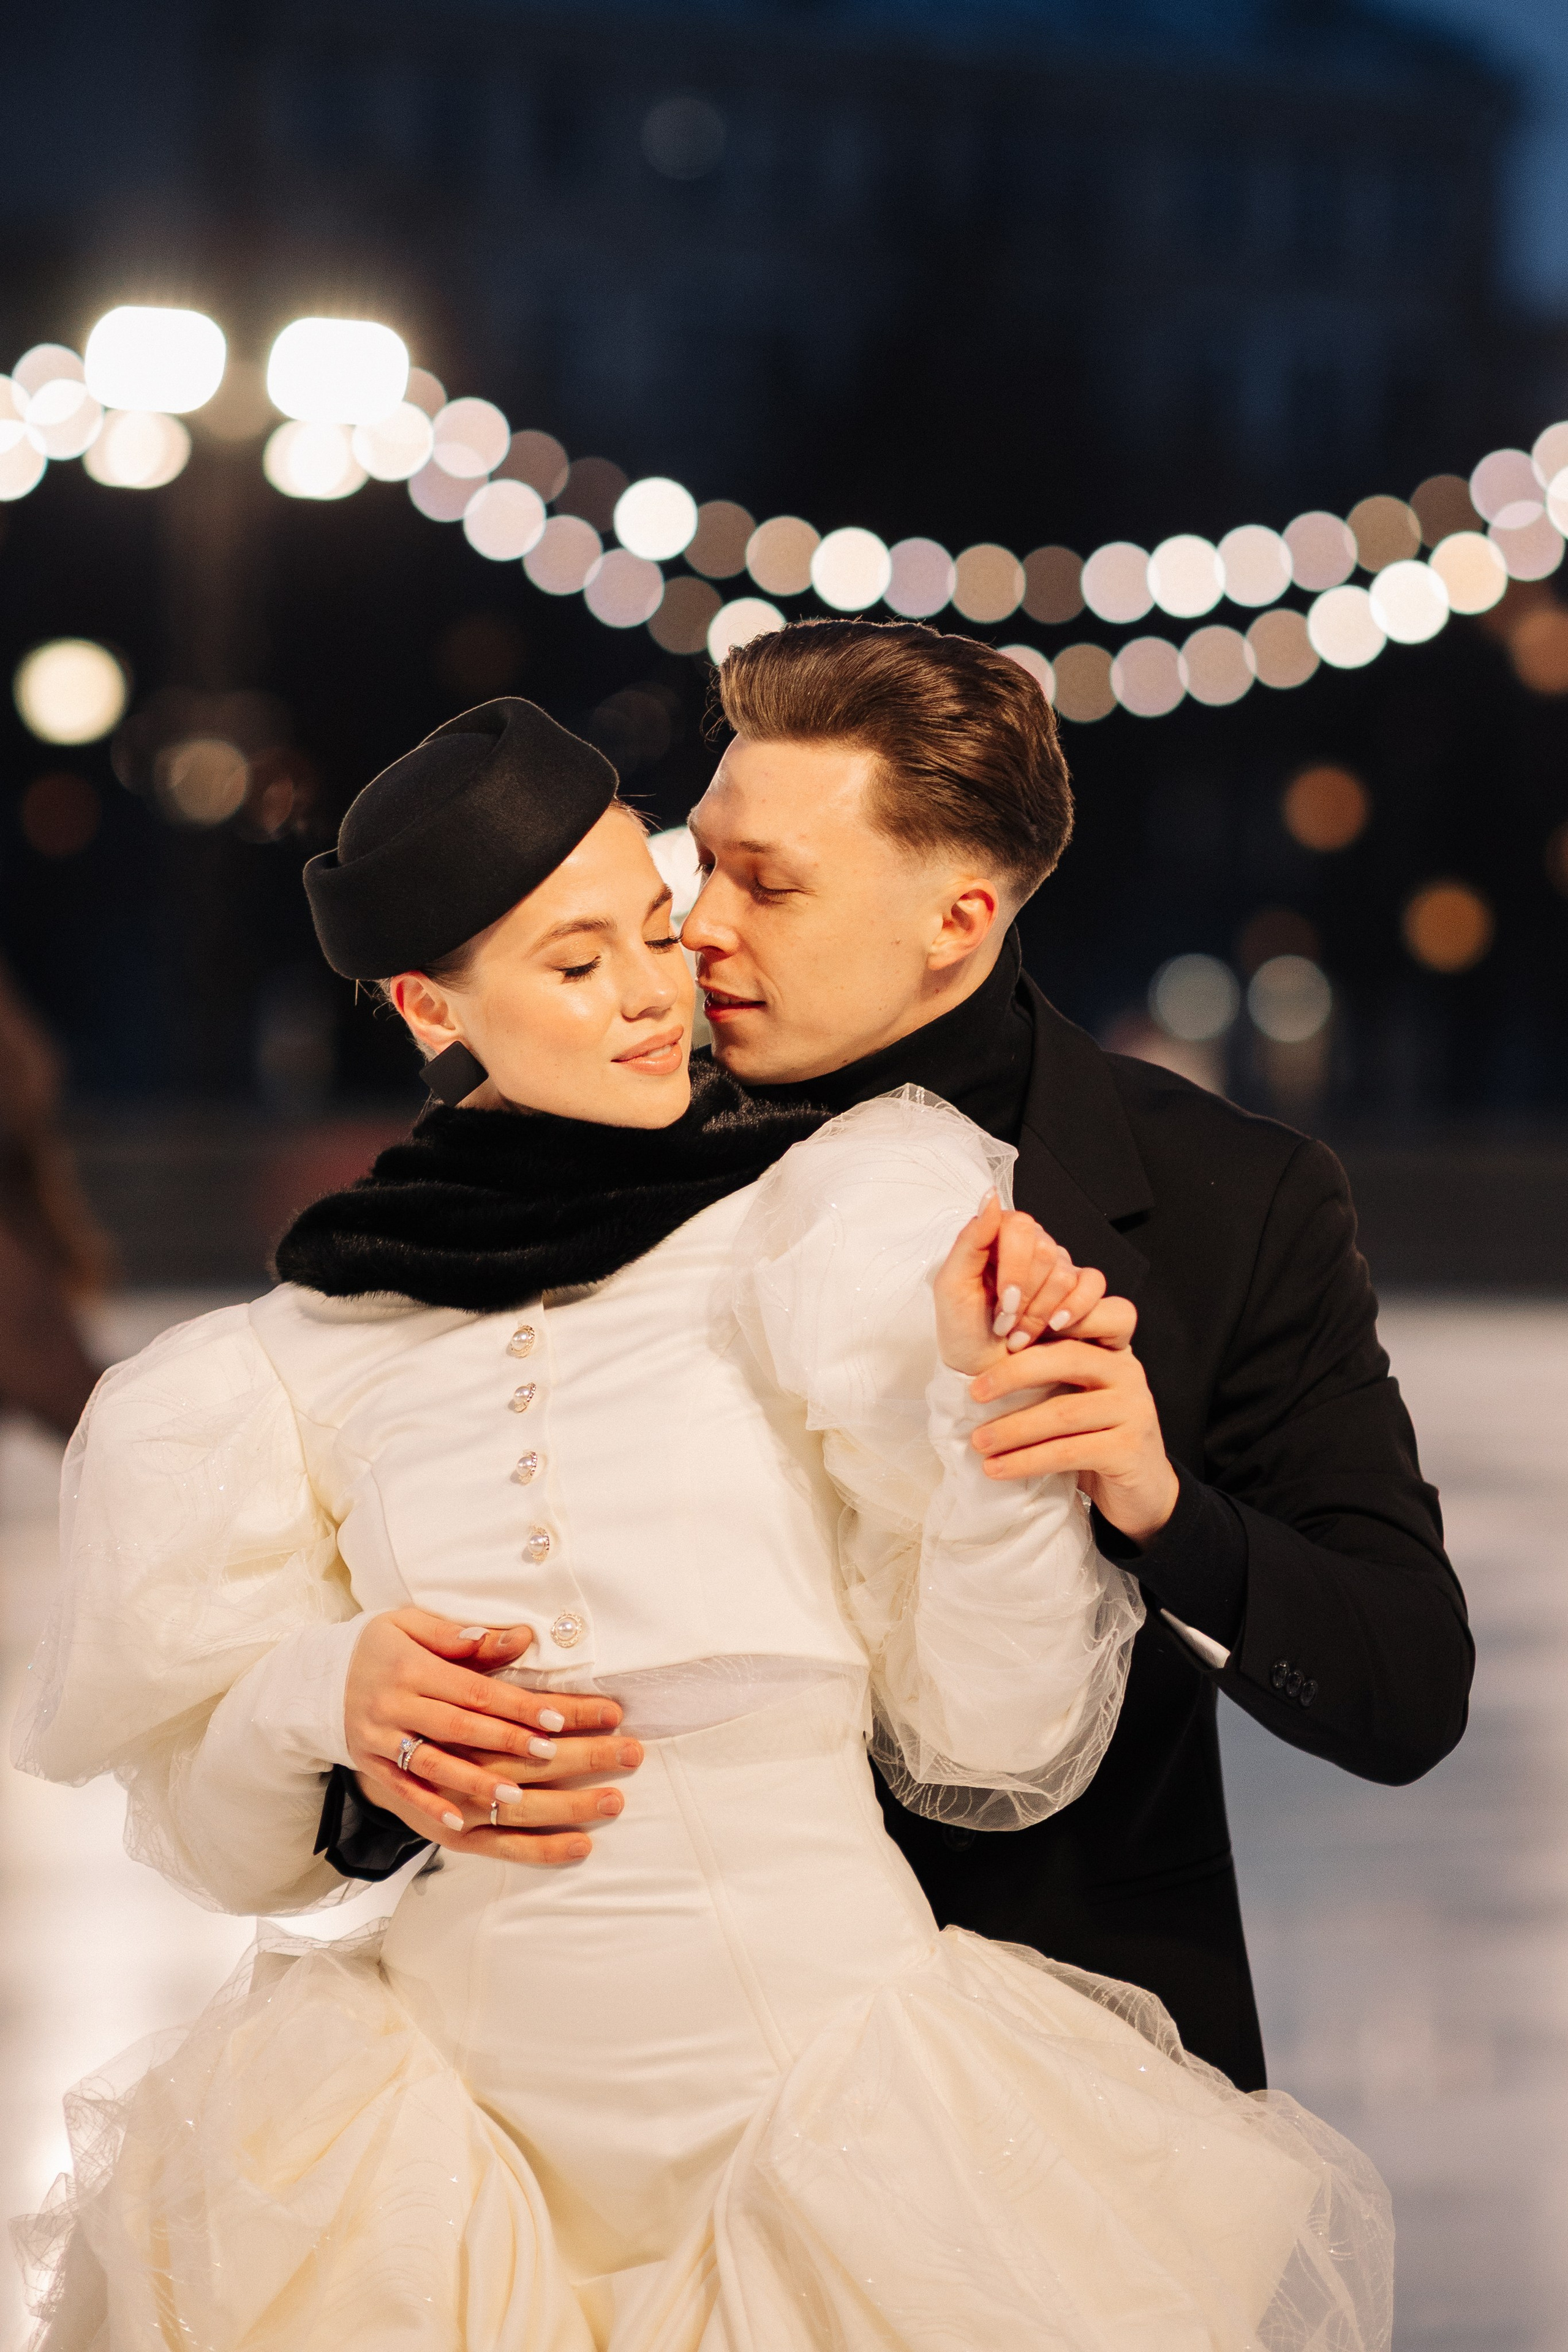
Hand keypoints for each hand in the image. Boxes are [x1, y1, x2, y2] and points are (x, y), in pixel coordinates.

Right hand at [344, 1608, 642, 1860]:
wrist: (318, 1677)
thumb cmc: (380, 1648)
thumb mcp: (411, 1625)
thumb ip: (462, 1637)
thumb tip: (519, 1637)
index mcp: (411, 1667)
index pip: (473, 1689)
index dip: (515, 1705)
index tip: (555, 1719)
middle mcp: (394, 1705)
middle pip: (459, 1727)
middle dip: (507, 1741)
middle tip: (551, 1754)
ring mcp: (379, 1739)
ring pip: (432, 1763)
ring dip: (475, 1782)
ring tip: (516, 1797)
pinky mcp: (370, 1765)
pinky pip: (400, 1789)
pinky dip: (428, 1806)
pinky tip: (458, 1822)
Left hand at [933, 1193, 1109, 1374]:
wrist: (983, 1370)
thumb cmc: (963, 1329)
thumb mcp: (952, 1286)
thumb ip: (970, 1239)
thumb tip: (990, 1196)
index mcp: (997, 1235)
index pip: (1019, 1226)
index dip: (1014, 1268)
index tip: (1003, 1304)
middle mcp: (1030, 1244)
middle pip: (1046, 1251)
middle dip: (1025, 1298)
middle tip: (1004, 1325)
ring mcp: (1057, 1265)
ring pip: (1066, 1274)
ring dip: (1041, 1313)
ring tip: (1018, 1336)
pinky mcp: (1078, 1289)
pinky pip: (1094, 1283)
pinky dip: (1077, 1308)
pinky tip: (1056, 1326)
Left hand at [967, 1320, 1179, 1544]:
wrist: (1141, 1489)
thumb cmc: (1095, 1433)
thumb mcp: (1077, 1392)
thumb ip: (1050, 1366)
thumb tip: (979, 1357)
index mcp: (1111, 1349)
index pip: (1082, 1312)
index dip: (1042, 1315)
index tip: (998, 1334)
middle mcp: (1127, 1372)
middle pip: (1067, 1357)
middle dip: (1013, 1373)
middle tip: (974, 1392)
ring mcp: (1132, 1410)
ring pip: (1063, 1412)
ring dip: (1012, 1428)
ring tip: (978, 1442)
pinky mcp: (1128, 1450)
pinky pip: (1068, 1452)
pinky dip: (1026, 1461)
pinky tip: (997, 1468)